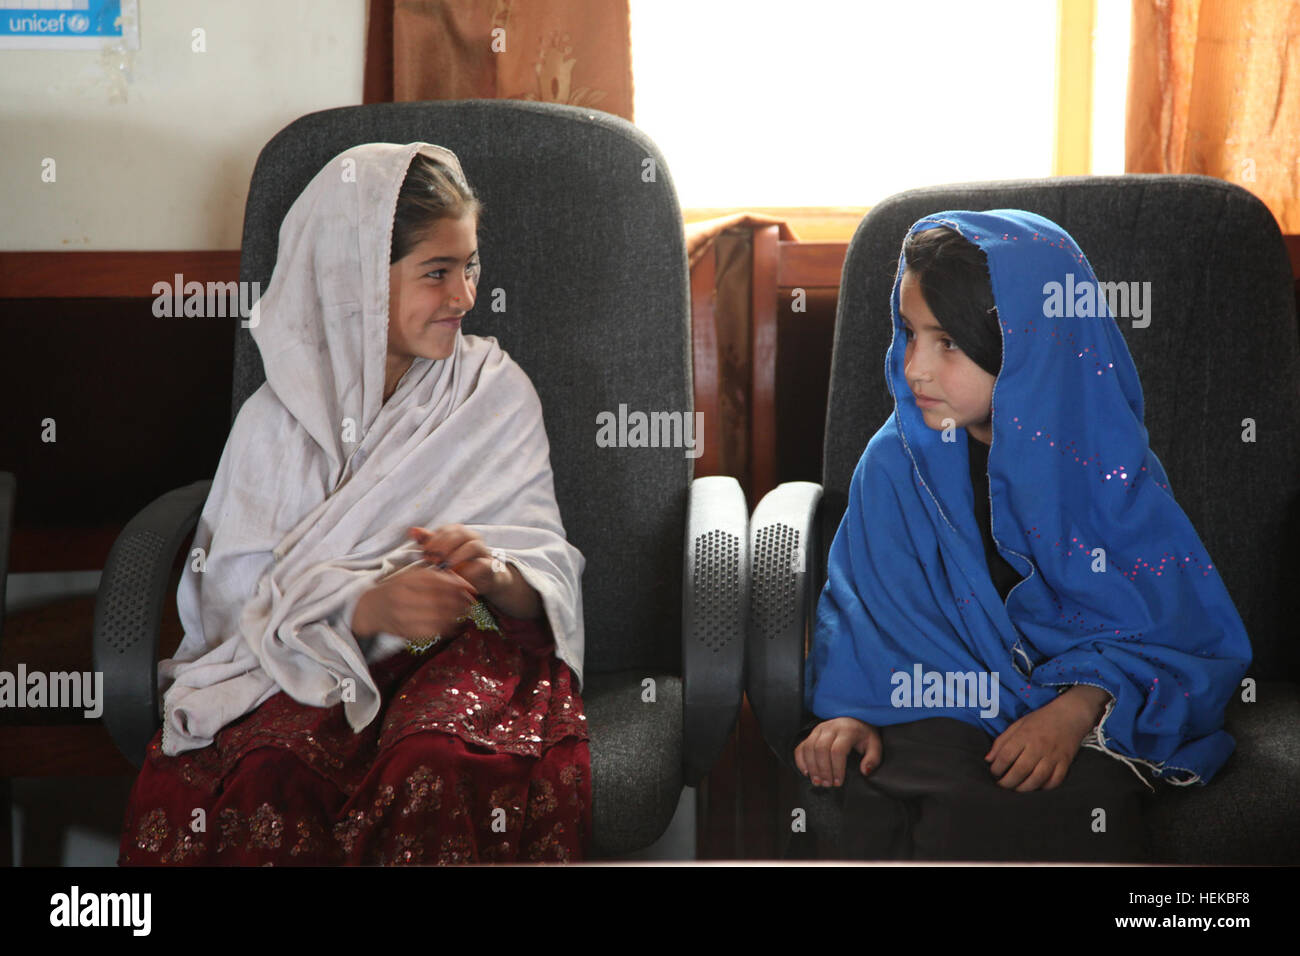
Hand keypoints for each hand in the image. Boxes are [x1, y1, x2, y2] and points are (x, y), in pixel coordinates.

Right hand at [351, 563, 476, 640]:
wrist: (371, 609)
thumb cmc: (396, 588)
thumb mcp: (411, 575)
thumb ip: (435, 576)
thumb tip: (462, 583)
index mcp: (406, 581)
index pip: (437, 582)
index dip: (458, 585)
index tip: (471, 589)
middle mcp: (404, 598)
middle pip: (439, 600)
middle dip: (460, 601)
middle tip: (471, 602)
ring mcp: (404, 617)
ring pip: (437, 617)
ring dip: (456, 615)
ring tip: (466, 612)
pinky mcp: (406, 632)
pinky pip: (432, 631)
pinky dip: (447, 628)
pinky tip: (455, 623)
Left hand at [409, 524, 542, 619]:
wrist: (481, 581)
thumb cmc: (457, 565)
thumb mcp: (440, 554)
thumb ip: (428, 542)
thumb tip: (412, 530)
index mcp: (460, 532)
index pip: (446, 529)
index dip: (434, 539)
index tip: (424, 552)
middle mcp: (473, 538)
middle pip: (460, 533)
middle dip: (444, 545)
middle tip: (433, 559)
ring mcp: (483, 551)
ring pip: (473, 545)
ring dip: (457, 555)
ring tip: (446, 566)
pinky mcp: (490, 566)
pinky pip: (482, 565)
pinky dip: (469, 571)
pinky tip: (457, 577)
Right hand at [794, 717, 881, 787]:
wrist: (855, 720)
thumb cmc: (864, 736)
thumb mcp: (875, 745)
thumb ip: (872, 759)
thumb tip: (864, 771)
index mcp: (847, 730)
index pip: (837, 750)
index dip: (837, 768)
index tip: (839, 782)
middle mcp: (830, 727)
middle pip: (820, 748)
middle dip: (823, 770)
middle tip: (827, 784)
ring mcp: (818, 729)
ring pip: (809, 747)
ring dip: (811, 767)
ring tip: (817, 782)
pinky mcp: (811, 734)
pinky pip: (801, 746)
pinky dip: (801, 760)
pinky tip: (806, 772)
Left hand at [984, 690, 1100, 790]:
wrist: (1069, 715)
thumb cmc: (1040, 720)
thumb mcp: (1017, 724)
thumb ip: (1001, 741)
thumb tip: (988, 760)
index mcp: (1024, 735)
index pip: (1006, 755)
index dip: (996, 768)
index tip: (993, 773)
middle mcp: (1038, 746)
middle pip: (1020, 770)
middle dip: (1008, 782)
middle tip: (1002, 786)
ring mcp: (1053, 756)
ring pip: (1037, 778)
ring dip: (1024, 788)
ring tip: (1016, 790)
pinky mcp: (1065, 763)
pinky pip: (1055, 781)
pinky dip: (1044, 788)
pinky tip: (1035, 788)